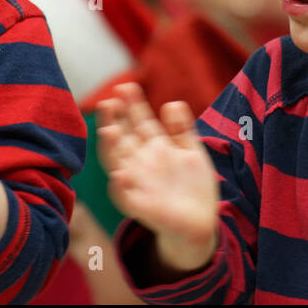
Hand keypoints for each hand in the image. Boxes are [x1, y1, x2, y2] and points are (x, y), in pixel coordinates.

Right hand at [98, 82, 219, 272]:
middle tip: (109, 101)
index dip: (133, 104)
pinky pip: (126, 197)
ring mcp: (138, 183)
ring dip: (111, 149)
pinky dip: (120, 188)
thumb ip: (182, 129)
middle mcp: (141, 162)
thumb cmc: (193, 186)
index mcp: (155, 146)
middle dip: (114, 120)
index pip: (140, 121)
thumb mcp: (192, 152)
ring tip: (108, 131)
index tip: (127, 85)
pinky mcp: (140, 206)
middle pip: (123, 137)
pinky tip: (119, 176)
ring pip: (118, 163)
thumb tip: (173, 103)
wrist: (199, 222)